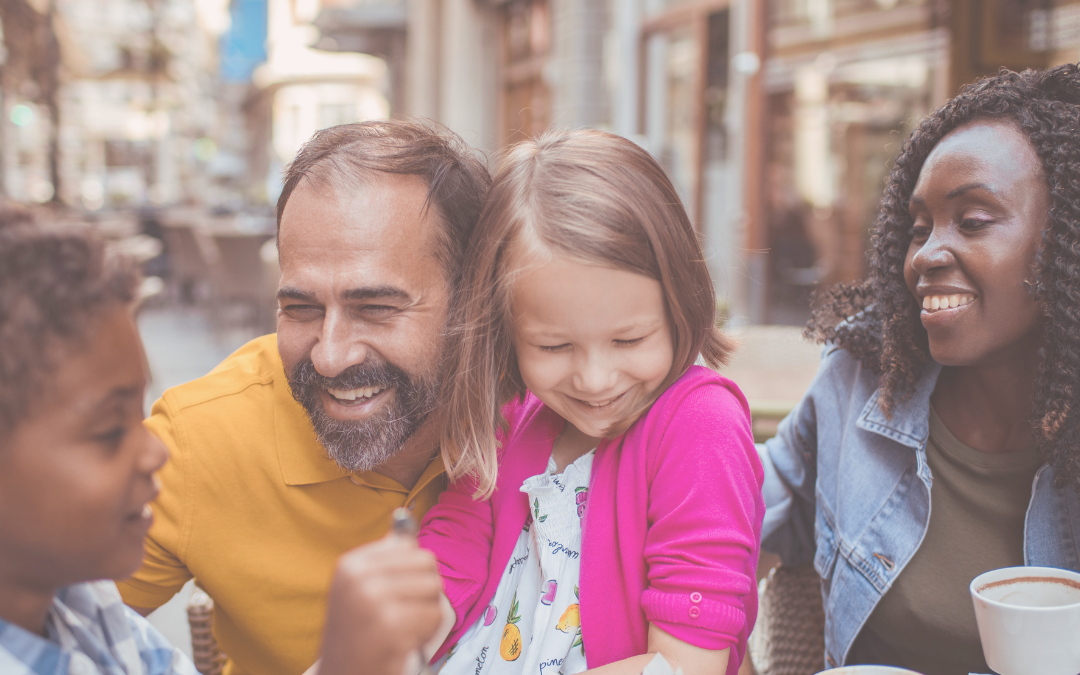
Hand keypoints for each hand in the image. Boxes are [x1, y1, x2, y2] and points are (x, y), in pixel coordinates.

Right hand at [318, 534, 443, 674]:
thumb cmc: (359, 632)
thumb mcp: (362, 588)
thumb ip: (387, 557)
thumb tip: (406, 519)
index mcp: (352, 564)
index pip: (412, 549)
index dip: (413, 576)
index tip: (391, 597)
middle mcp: (358, 578)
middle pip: (427, 565)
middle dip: (423, 594)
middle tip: (400, 616)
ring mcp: (372, 601)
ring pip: (433, 590)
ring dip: (425, 615)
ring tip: (400, 629)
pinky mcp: (389, 627)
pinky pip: (433, 616)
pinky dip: (425, 633)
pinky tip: (402, 642)